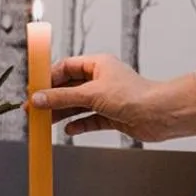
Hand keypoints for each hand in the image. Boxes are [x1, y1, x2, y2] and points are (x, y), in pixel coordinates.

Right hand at [29, 55, 195, 142]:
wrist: (160, 114)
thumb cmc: (134, 95)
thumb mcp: (90, 94)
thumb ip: (62, 97)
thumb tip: (39, 99)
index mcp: (98, 65)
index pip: (66, 67)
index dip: (49, 77)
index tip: (35, 88)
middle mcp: (102, 80)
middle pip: (69, 87)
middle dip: (53, 98)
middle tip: (35, 108)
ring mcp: (107, 99)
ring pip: (78, 104)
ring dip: (63, 112)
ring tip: (46, 121)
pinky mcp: (113, 116)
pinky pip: (90, 119)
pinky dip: (79, 124)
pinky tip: (69, 129)